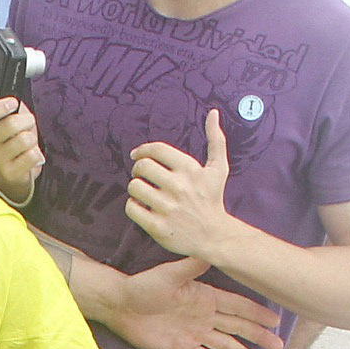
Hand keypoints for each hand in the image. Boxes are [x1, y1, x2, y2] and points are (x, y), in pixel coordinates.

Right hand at [0, 94, 42, 203]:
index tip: (13, 103)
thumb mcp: (10, 118)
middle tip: (28, 122)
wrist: (11, 166)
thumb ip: (12, 109)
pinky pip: (31, 156)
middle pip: (10, 124)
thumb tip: (20, 106)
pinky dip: (36, 153)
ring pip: (24, 140)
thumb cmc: (12, 137)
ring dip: (32, 139)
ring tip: (28, 142)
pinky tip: (29, 154)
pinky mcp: (9, 173)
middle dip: (26, 120)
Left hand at [92, 254, 282, 348]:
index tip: (276, 320)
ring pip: (225, 344)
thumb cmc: (144, 286)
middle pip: (238, 327)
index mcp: (206, 297)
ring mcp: (194, 332)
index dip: (257, 313)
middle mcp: (205, 316)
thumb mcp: (169, 274)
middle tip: (278, 345)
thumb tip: (212, 251)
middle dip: (258, 336)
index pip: (238, 306)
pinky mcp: (181, 347)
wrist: (121, 305)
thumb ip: (191, 267)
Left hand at [126, 110, 238, 261]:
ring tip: (145, 193)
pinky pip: (131, 208)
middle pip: (141, 167)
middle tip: (142, 175)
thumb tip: (213, 113)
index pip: (156, 150)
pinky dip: (134, 206)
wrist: (214, 235)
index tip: (137, 155)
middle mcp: (178, 187)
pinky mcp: (158, 226)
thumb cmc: (212, 198)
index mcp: (189, 169)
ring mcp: (167, 207)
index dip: (142, 150)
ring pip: (134, 187)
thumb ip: (215, 139)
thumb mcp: (218, 168)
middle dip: (138, 169)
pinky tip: (143, 208)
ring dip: (136, 189)